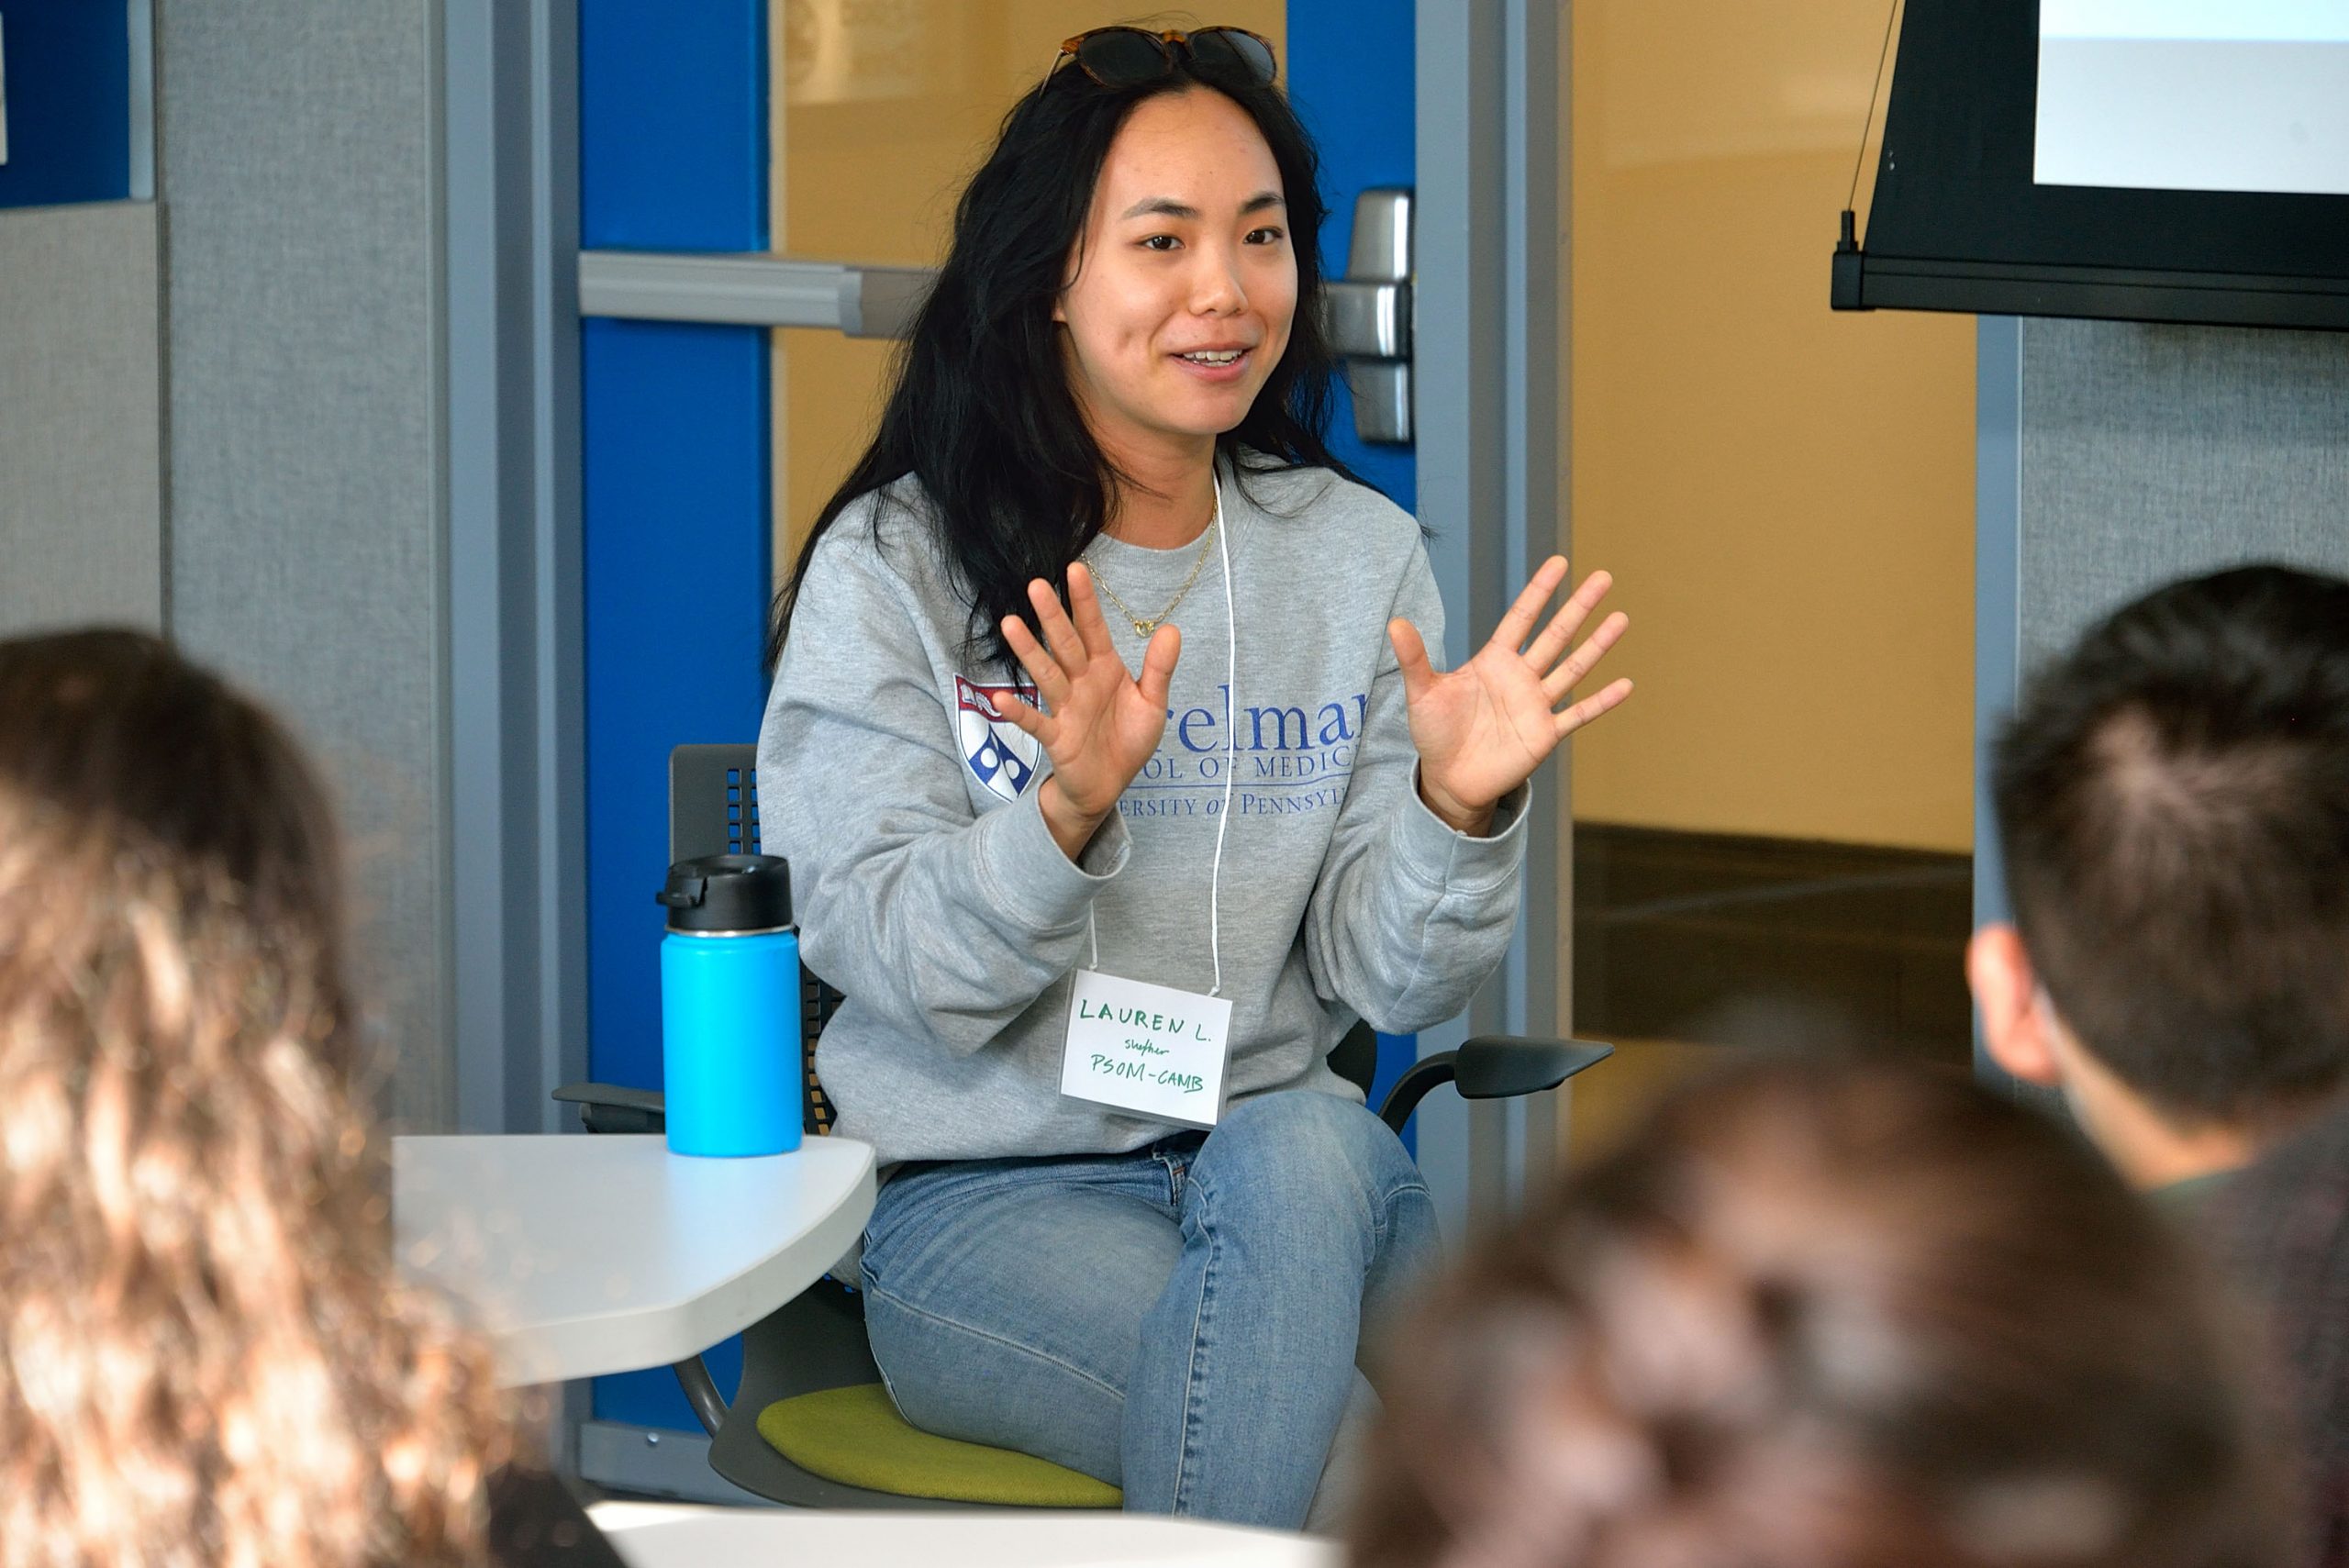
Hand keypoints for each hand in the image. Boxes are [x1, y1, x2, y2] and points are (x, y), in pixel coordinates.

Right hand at [993, 564, 1181, 860]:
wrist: (1109, 785)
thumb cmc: (1127, 739)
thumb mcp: (1153, 703)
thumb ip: (1159, 669)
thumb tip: (1172, 628)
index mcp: (1104, 668)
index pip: (1093, 628)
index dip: (1085, 601)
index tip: (1075, 569)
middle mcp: (1080, 682)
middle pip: (1065, 644)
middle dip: (1053, 616)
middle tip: (1036, 585)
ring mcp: (1065, 708)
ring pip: (1046, 674)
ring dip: (1029, 651)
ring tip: (1010, 623)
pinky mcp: (1056, 737)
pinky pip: (1035, 723)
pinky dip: (1018, 712)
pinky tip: (999, 700)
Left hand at [1390, 556, 1631, 834]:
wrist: (1448, 780)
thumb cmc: (1435, 734)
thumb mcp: (1422, 692)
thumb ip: (1414, 658)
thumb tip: (1393, 621)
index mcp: (1493, 661)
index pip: (1521, 618)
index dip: (1540, 591)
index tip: (1560, 563)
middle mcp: (1520, 678)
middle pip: (1555, 635)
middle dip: (1579, 607)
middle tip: (1604, 578)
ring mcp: (1536, 705)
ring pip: (1573, 668)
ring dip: (1597, 645)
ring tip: (1621, 618)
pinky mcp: (1544, 734)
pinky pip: (1578, 714)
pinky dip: (1602, 702)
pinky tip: (1626, 685)